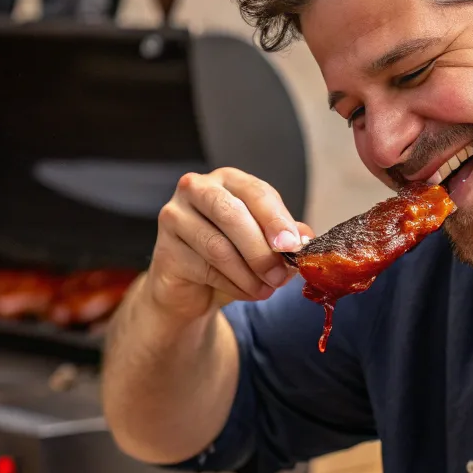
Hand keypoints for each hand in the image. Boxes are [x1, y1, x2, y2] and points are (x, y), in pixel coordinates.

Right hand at [145, 168, 313, 322]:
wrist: (191, 288)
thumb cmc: (230, 256)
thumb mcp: (263, 243)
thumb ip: (284, 237)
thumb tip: (306, 240)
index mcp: (228, 180)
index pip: (256, 192)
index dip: (276, 219)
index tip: (293, 245)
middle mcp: (196, 189)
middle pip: (232, 215)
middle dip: (261, 250)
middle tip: (280, 275)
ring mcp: (175, 217)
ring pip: (218, 247)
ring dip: (249, 275)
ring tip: (266, 289)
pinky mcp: (165, 250)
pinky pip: (205, 270)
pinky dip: (233, 286)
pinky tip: (246, 292)